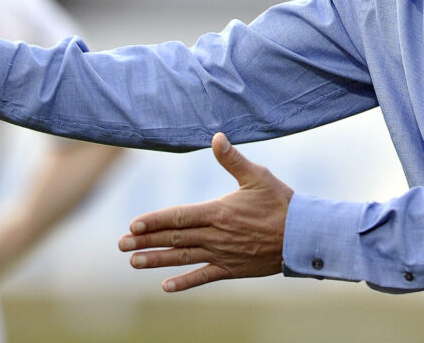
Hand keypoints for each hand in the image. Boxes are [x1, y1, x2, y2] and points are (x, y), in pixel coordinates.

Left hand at [118, 132, 293, 292]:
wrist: (303, 236)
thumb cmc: (280, 202)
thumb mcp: (257, 175)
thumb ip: (233, 159)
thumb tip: (216, 137)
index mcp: (218, 212)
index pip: (178, 217)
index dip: (154, 221)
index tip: (133, 224)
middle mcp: (216, 235)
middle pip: (174, 239)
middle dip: (145, 241)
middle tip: (121, 244)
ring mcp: (222, 254)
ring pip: (183, 258)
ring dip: (156, 260)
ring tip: (133, 261)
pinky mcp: (231, 269)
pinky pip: (204, 276)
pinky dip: (185, 282)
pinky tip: (165, 286)